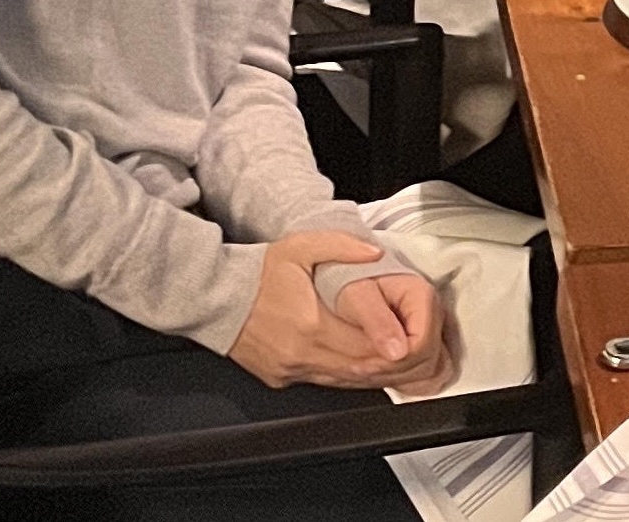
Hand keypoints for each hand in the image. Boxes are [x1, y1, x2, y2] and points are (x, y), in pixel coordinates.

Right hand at [226, 232, 442, 391]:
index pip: (365, 344)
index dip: (392, 344)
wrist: (215, 298)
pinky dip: (347, 377)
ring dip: (371, 374)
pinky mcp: (280, 378)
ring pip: (344, 381)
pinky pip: (324, 382)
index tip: (412, 341)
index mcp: (311, 324)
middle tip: (413, 354)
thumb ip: (343, 247)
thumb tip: (376, 254)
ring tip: (396, 362)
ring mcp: (290, 370)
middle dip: (389, 363)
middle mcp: (302, 354)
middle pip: (359, 368)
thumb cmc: (257, 274)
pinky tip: (363, 366)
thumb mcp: (301, 247)